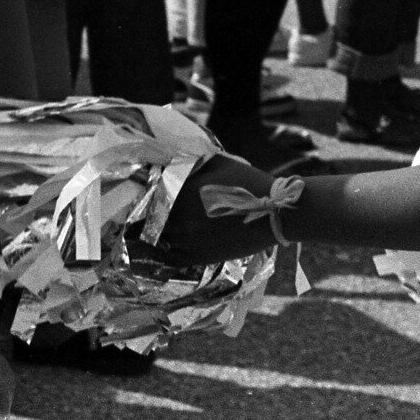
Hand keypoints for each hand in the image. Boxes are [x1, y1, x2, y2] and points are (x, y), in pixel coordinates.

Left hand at [156, 153, 284, 266]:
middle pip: (150, 219)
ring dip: (155, 234)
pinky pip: (171, 257)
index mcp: (183, 191)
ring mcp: (188, 239)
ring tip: (154, 230)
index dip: (146, 194)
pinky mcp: (198, 256)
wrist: (276, 212)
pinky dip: (165, 252)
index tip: (143, 193)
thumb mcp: (221, 163)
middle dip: (150, 214)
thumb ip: (194, 163)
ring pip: (157, 239)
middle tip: (145, 214)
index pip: (151, 194)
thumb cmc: (250, 182)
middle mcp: (180, 217)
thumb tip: (172, 162)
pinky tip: (168, 246)